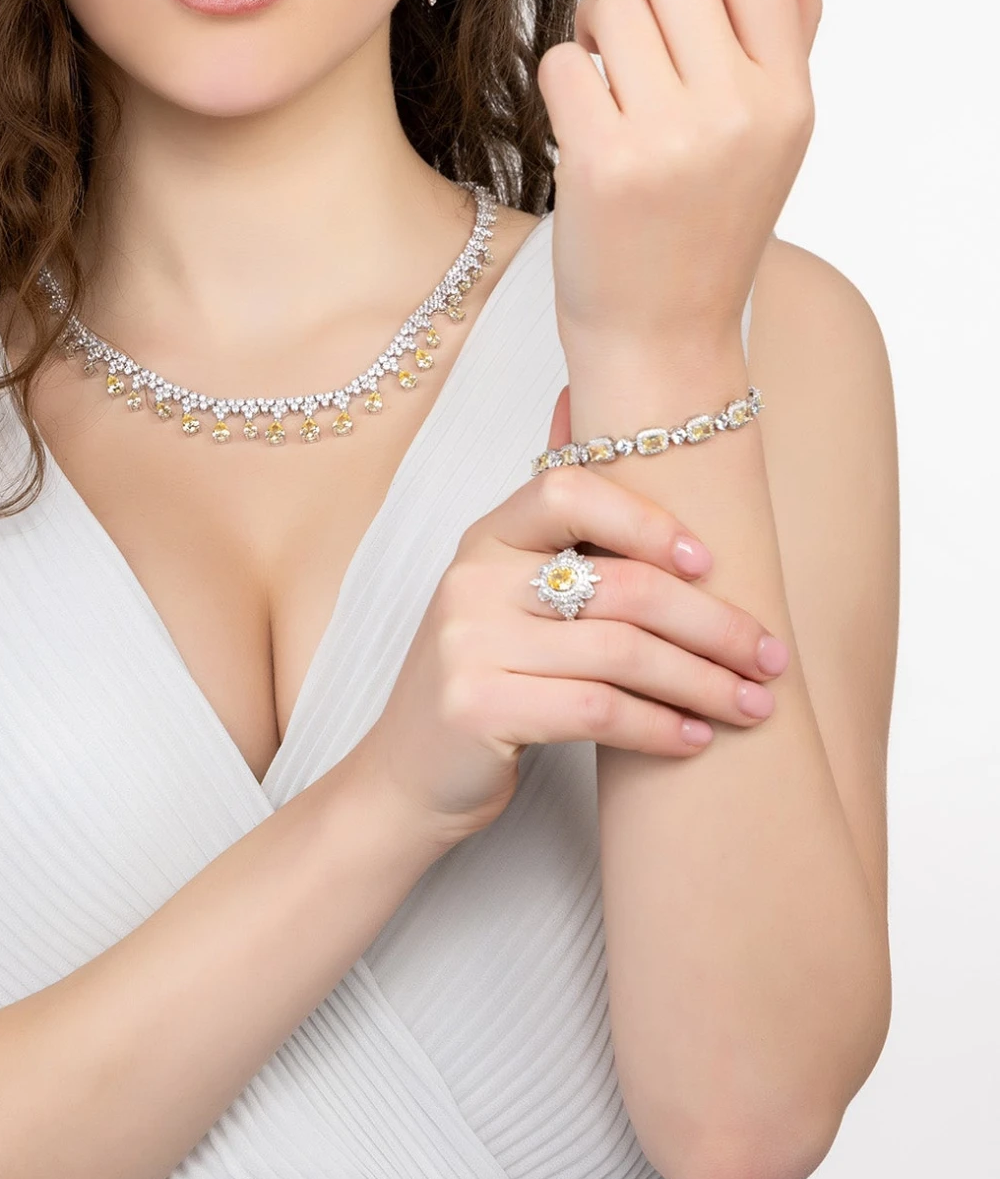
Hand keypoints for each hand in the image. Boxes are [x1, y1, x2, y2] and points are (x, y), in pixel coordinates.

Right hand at [350, 465, 788, 841]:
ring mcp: (468, 644)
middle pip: (621, 584)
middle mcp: (470, 581)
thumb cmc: (485, 681)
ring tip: (753, 705)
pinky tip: (694, 738)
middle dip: (714, 623)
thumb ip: (554, 527)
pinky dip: (660, 727)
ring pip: (621, 653)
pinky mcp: (478, 709)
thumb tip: (577, 401)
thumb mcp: (506, 595)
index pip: (568, 490)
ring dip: (703, 683)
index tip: (711, 563)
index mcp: (484, 538)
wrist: (407, 777)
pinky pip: (598, 710)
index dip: (647, 519)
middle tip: (771, 657)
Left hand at [537, 0, 823, 352]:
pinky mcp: (602, 163)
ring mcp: (670, 139)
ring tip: (601, 72)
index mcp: (788, 96)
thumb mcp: (768, 127)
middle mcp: (738, 112)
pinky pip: (561, 64)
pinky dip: (558, 79)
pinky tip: (576, 118)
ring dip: (588, 27)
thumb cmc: (708, 223)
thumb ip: (788, 21)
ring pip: (606, 12)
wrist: (661, 336)